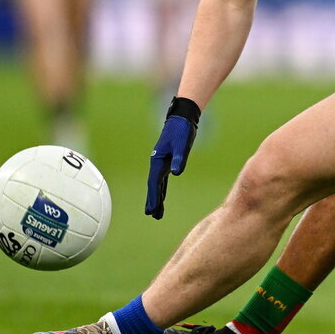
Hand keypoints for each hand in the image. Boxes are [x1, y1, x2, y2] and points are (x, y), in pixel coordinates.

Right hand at [145, 96, 200, 218]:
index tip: (152, 209)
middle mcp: (158, 162)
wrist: (183, 118)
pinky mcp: (168, 160)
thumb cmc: (182, 130)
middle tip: (152, 215)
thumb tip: (176, 173)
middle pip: (154, 185)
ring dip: (157, 197)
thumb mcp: (182, 144)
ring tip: (155, 211)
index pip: (155, 182)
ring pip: (158, 184)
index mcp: (158, 160)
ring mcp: (162, 162)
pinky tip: (161, 196)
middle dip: (153, 200)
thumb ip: (179, 158)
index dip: (153, 196)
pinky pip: (162, 179)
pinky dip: (161, 188)